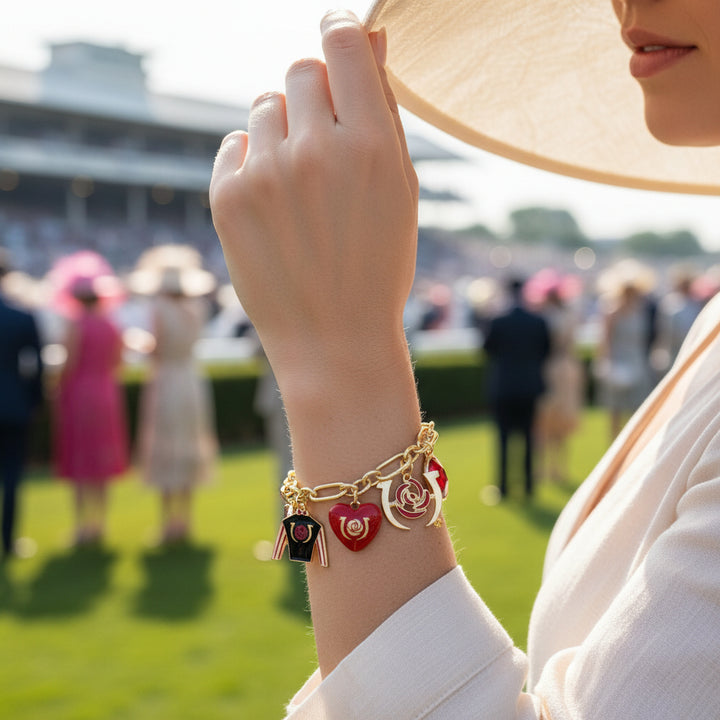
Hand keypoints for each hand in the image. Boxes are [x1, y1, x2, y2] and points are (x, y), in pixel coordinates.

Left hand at [210, 11, 418, 381]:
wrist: (334, 340)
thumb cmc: (377, 266)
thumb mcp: (401, 190)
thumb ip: (384, 111)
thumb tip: (369, 39)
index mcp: (372, 146)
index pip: (343, 46)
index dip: (340, 32)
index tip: (337, 36)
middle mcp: (316, 151)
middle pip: (301, 71)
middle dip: (314, 95)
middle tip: (325, 142)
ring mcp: (266, 174)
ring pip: (265, 106)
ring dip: (283, 130)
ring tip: (300, 185)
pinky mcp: (227, 197)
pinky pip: (235, 144)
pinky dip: (253, 161)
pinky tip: (273, 202)